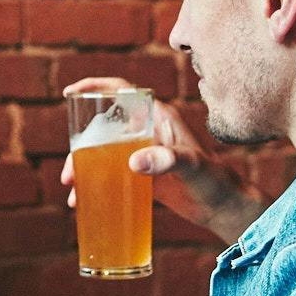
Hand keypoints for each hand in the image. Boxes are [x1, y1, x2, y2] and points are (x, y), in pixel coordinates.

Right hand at [60, 76, 263, 246]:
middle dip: (81, 149)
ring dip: (85, 170)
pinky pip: (113, 175)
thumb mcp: (192, 166)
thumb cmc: (216, 181)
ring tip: (73, 194)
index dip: (94, 87)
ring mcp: (145, 154)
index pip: (121, 91)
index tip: (69, 93)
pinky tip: (85, 202)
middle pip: (104, 129)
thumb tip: (132, 161)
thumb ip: (167, 160)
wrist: (226, 208)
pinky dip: (96, 186)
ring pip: (105, 154)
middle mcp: (148, 131)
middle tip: (69, 174)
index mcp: (158, 117)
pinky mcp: (145, 176)